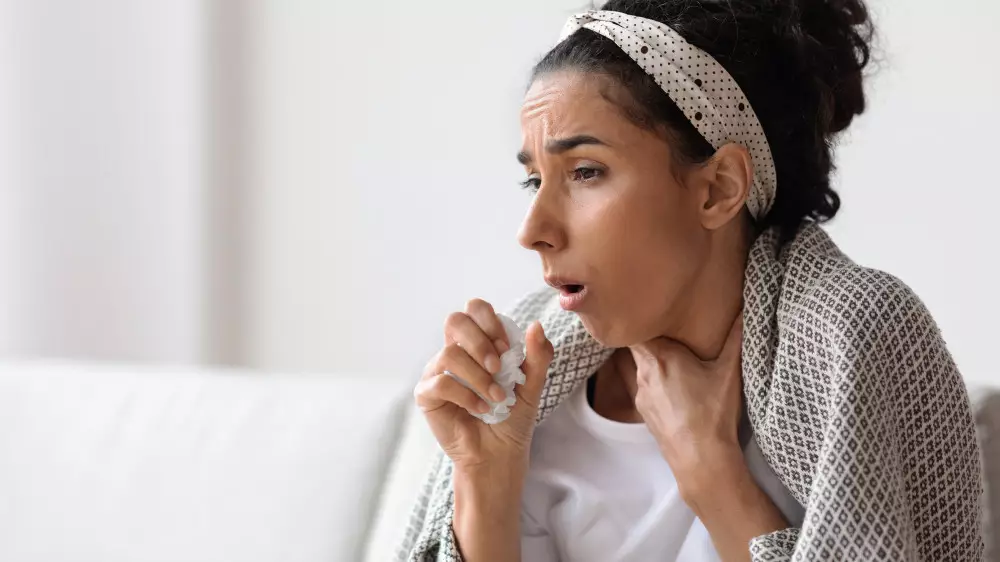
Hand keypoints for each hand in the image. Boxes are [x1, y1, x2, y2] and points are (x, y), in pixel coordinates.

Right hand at [414, 298, 553, 471]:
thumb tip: (536, 325)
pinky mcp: (426, 395)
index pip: (475, 310)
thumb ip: (538, 356)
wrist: (500, 453)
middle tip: (498, 367)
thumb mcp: (532, 385)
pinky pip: (440, 383)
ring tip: (496, 398)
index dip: (491, 322)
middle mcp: (454, 352)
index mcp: (478, 343)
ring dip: (478, 377)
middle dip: (480, 342)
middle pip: (455, 320)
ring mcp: (437, 372)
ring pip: (449, 354)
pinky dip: (466, 396)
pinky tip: (480, 409)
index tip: (508, 349)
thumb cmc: (513, 417)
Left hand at [625, 314, 744, 504]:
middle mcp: (643, 373)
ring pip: (638, 366)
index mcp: (660, 357)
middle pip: (636, 345)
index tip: (653, 310)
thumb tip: (746, 308)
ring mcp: (640, 394)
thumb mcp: (730, 372)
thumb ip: (737, 337)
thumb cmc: (714, 414)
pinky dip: (652, 380)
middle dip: (649, 337)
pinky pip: (643, 386)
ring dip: (651, 360)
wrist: (701, 459)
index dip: (642, 317)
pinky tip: (672, 385)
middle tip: (665, 329)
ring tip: (671, 356)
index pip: (637, 327)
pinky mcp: (643, 412)